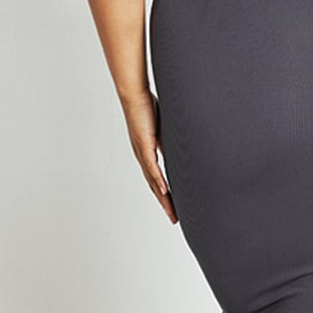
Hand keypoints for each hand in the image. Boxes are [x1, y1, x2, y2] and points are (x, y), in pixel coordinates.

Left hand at [122, 90, 177, 223]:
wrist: (134, 95)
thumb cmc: (147, 106)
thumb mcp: (162, 126)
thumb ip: (167, 138)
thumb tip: (178, 143)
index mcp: (146, 152)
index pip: (156, 178)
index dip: (164, 193)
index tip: (173, 205)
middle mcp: (142, 156)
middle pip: (155, 186)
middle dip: (165, 203)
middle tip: (174, 218)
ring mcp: (142, 152)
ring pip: (153, 181)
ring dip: (163, 198)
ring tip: (172, 212)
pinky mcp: (144, 145)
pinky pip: (152, 168)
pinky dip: (159, 181)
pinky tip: (165, 192)